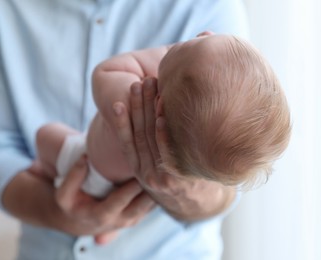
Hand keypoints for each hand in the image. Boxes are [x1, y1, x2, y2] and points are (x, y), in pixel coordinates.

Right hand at [53, 156, 154, 242]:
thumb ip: (73, 177)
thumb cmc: (73, 204)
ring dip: (159, 190)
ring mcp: (133, 219)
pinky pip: (154, 204)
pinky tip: (164, 175)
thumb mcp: (64, 195)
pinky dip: (161, 192)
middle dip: (151, 188)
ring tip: (165, 170)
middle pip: (142, 205)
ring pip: (152, 206)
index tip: (140, 169)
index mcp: (102, 215)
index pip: (120, 200)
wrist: (81, 222)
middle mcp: (121, 220)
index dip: (131, 187)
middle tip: (159, 168)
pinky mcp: (141, 215)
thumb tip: (84, 157)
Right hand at [112, 78, 235, 220]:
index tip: (119, 100)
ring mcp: (162, 176)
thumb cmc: (181, 182)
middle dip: (138, 105)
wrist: (201, 207)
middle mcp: (147, 174)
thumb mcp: (159, 170)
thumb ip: (151, 151)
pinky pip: (168, 150)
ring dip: (148, 109)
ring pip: (151, 137)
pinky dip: (163, 131)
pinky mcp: (177, 177)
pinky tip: (161, 113)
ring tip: (150, 86)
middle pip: (140, 133)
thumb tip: (150, 116)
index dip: (122, 121)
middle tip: (140, 82)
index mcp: (139, 171)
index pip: (128, 141)